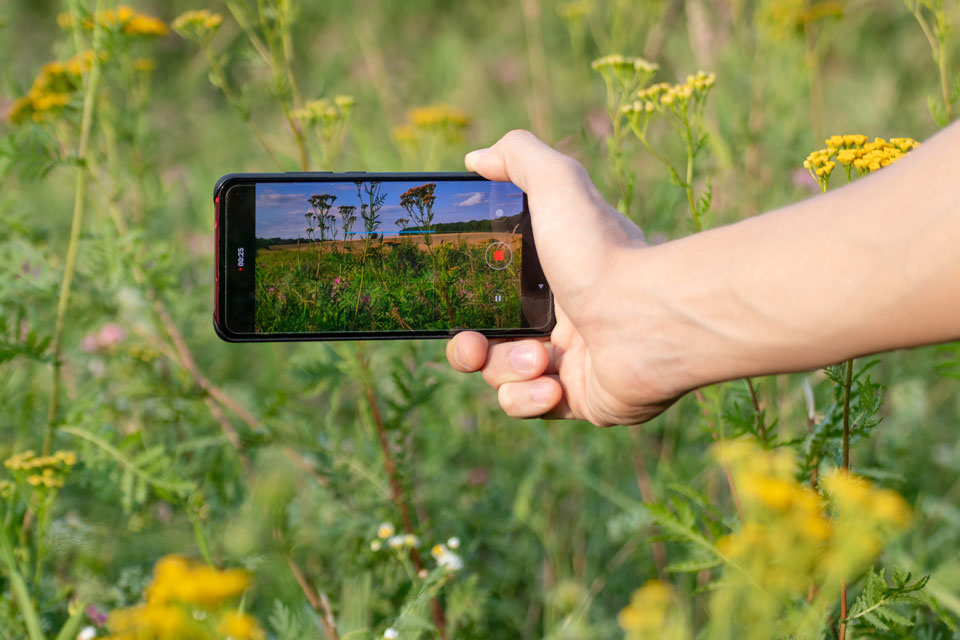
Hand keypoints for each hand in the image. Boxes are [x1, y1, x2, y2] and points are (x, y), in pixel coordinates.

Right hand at [445, 130, 700, 425]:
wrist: (649, 319)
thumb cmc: (603, 253)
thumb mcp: (557, 186)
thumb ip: (517, 157)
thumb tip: (476, 158)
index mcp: (551, 277)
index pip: (492, 292)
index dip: (464, 300)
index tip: (451, 301)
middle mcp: (560, 319)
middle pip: (486, 342)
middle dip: (469, 348)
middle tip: (473, 345)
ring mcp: (570, 362)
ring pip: (502, 377)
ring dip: (507, 370)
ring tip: (540, 358)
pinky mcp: (579, 400)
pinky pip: (530, 407)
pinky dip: (530, 398)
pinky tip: (554, 385)